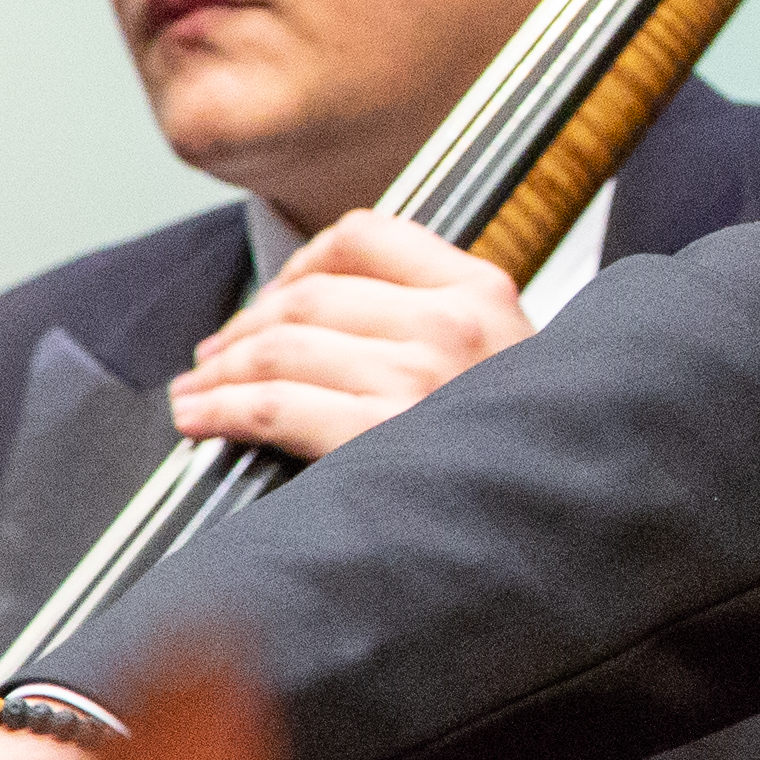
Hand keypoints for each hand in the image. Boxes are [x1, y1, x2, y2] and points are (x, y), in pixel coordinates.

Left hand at [169, 211, 532, 459]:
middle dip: (244, 326)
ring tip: (194, 393)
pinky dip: (223, 409)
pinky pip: (273, 408)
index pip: (363, 236)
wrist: (565, 523)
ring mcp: (418, 380)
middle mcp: (450, 325)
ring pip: (280, 349)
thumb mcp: (504, 361)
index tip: (275, 296)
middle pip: (309, 297)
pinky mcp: (381, 438)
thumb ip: (435, 323)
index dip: (299, 263)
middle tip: (213, 358)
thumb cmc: (525, 451)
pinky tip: (202, 418)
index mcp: (481, 291)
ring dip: (219, 371)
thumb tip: (323, 317)